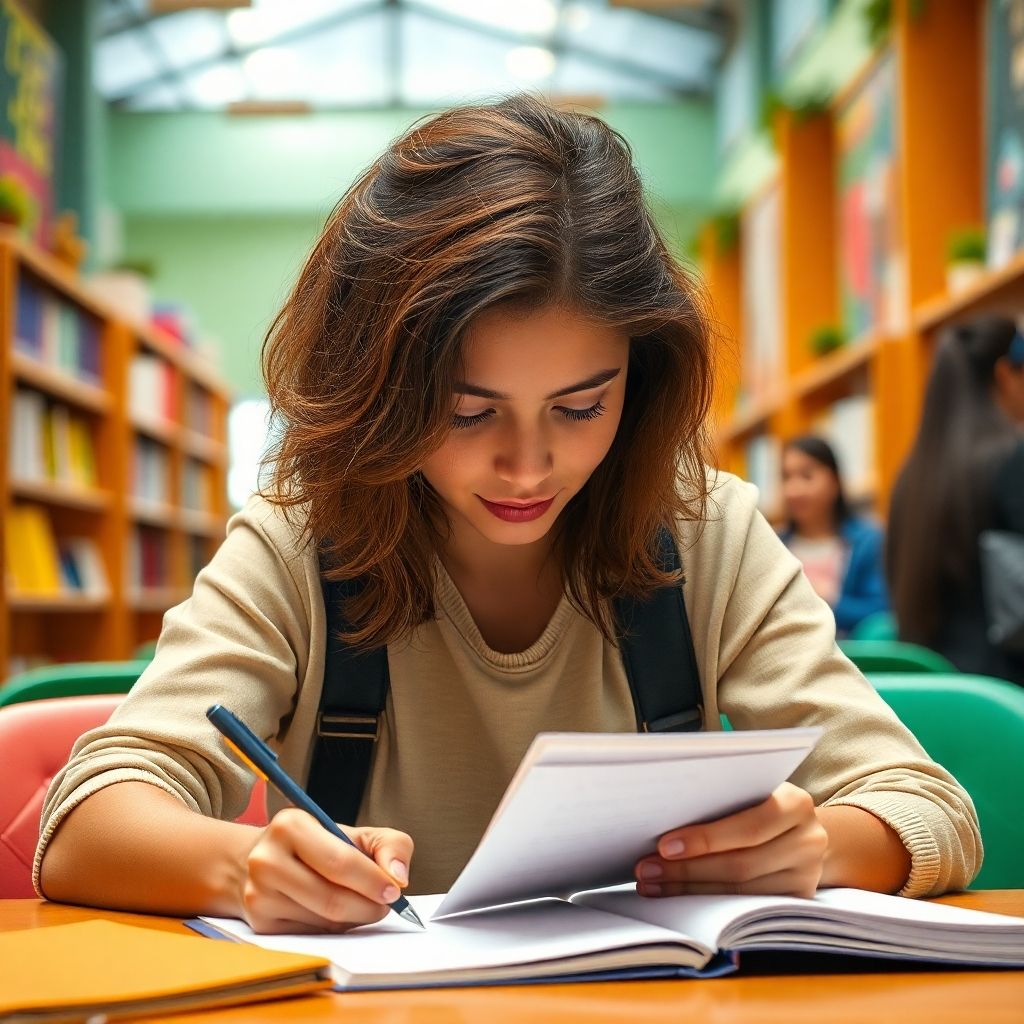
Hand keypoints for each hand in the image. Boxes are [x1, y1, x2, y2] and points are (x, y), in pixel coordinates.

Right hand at [238, 809, 413, 933]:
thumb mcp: (355, 834)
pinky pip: (310, 936)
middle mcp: (267, 859)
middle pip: (331, 899)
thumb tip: (398, 876)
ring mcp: (258, 894)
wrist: (264, 860)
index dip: (372, 880)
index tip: (394, 890)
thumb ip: (389, 845)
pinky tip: (337, 915)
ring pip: (322, 922)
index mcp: (291, 826)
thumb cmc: (318, 846)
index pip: (339, 862)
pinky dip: (333, 930)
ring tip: (363, 906)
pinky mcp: (259, 924)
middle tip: (385, 905)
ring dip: (354, 920)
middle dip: (368, 907)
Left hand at [634, 782, 827, 898]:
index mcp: (795, 803)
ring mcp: (807, 876)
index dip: (704, 839)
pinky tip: (678, 896)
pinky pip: (746, 907)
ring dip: (690, 889)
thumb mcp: (749, 790)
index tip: (662, 845)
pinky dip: (708, 903)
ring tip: (653, 884)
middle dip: (687, 869)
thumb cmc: (760, 802)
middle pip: (741, 864)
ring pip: (741, 892)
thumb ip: (720, 797)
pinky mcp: (797, 901)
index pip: (747, 827)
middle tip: (646, 869)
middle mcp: (809, 840)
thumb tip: (662, 814)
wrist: (802, 830)